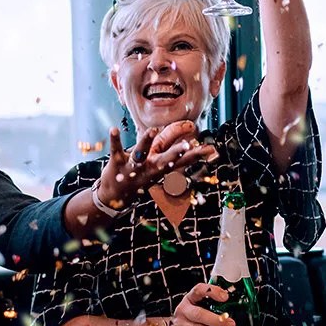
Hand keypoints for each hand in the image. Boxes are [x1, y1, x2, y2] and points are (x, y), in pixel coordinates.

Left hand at [94, 121, 217, 209]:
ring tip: (154, 129)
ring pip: (142, 152)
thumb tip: (198, 145)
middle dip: (176, 153)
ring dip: (147, 141)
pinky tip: (113, 129)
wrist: (114, 196)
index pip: (182, 160)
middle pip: (165, 159)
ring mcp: (134, 165)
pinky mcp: (117, 162)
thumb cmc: (141, 176)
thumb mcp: (160, 167)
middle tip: (187, 146)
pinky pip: (116, 149)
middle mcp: (150, 167)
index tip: (211, 150)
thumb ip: (177, 153)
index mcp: (162, 166)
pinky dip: (115, 140)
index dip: (196, 154)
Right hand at [169, 282, 233, 325]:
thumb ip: (212, 301)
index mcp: (190, 299)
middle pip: (199, 314)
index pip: (199, 290)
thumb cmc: (190, 315)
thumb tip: (233, 302)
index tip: (225, 297)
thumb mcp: (197, 303)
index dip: (212, 292)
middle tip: (230, 324)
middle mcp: (184, 311)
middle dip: (216, 320)